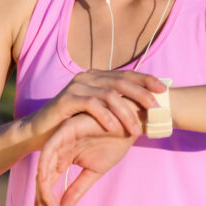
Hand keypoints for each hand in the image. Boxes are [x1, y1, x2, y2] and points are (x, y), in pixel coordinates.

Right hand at [26, 70, 164, 148]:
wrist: (41, 131)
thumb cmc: (73, 122)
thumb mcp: (98, 111)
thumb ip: (115, 104)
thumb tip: (144, 106)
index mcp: (98, 76)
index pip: (127, 74)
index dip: (146, 80)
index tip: (164, 89)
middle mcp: (88, 76)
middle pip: (121, 82)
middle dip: (142, 95)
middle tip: (157, 109)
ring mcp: (77, 86)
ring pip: (109, 94)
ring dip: (125, 111)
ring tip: (135, 129)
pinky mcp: (67, 99)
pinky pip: (91, 104)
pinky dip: (105, 116)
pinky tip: (114, 128)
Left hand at [35, 99, 144, 205]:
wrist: (130, 123)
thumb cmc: (114, 142)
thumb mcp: (94, 172)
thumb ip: (77, 189)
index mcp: (65, 158)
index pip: (49, 183)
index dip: (45, 202)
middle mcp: (60, 150)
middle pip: (43, 177)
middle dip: (41, 199)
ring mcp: (61, 140)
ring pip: (44, 166)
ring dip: (43, 188)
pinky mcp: (66, 130)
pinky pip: (50, 148)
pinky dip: (46, 164)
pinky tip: (45, 180)